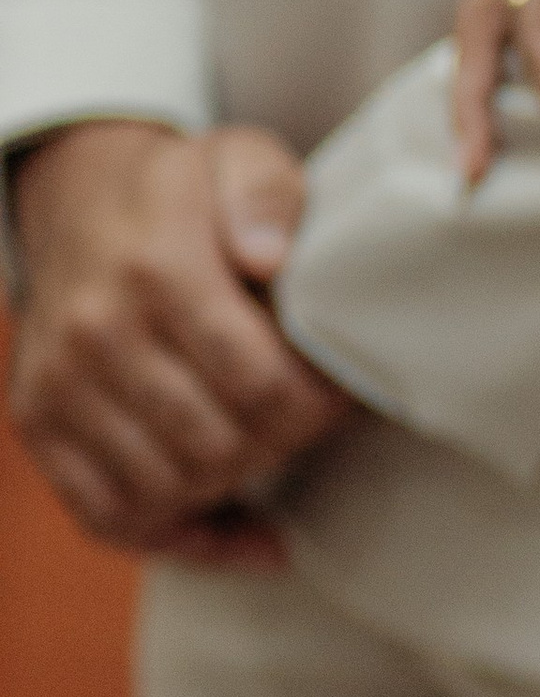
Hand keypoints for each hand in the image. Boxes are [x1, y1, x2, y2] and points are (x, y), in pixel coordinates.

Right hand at [9, 121, 352, 561]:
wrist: (80, 200)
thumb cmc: (182, 192)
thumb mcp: (238, 159)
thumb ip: (267, 193)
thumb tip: (267, 254)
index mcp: (155, 267)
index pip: (260, 382)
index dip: (320, 403)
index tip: (344, 390)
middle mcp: (95, 333)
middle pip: (220, 445)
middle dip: (286, 442)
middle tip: (313, 418)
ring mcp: (58, 386)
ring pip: (170, 489)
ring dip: (238, 482)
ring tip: (273, 445)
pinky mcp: (39, 424)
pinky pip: (112, 517)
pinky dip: (184, 537)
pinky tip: (245, 526)